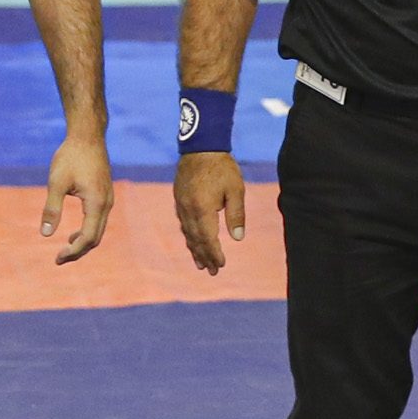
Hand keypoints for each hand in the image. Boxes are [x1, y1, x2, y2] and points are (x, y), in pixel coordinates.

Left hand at [42, 131, 113, 262]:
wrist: (87, 135)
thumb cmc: (70, 156)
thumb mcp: (56, 183)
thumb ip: (52, 209)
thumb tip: (45, 234)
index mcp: (96, 203)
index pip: (87, 238)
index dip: (73, 252)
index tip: (57, 258)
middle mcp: (106, 204)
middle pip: (96, 238)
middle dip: (78, 252)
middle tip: (59, 259)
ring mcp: (108, 199)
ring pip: (99, 230)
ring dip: (83, 242)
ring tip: (65, 249)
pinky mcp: (105, 194)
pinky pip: (99, 220)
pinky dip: (87, 231)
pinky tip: (73, 232)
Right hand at [174, 152, 245, 273]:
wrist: (201, 147)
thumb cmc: (222, 167)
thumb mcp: (236, 190)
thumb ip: (236, 214)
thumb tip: (238, 238)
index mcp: (203, 209)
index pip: (208, 239)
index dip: (214, 254)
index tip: (221, 266)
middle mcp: (188, 210)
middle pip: (196, 240)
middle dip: (205, 257)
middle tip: (212, 271)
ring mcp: (181, 205)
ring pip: (187, 233)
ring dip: (195, 249)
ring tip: (201, 264)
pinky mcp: (179, 199)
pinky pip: (183, 223)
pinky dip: (189, 236)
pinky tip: (192, 241)